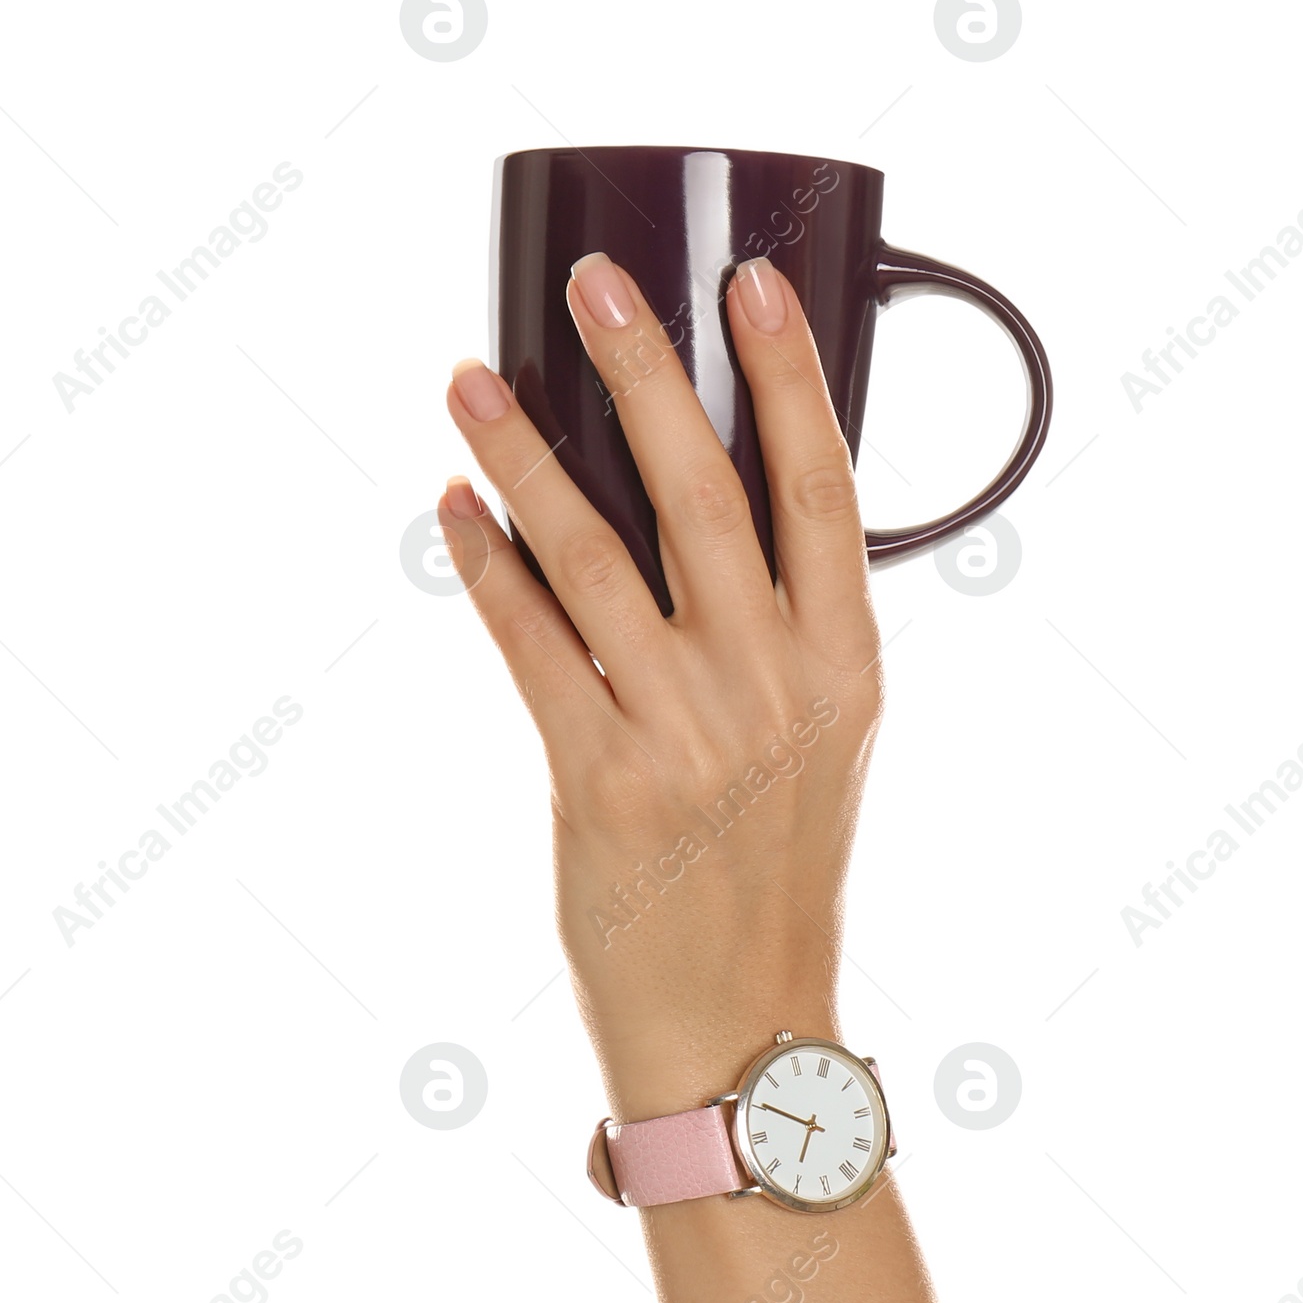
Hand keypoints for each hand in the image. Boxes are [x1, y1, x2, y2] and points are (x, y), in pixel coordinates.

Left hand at [441, 253, 881, 1121]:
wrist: (742, 1020)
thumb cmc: (778, 873)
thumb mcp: (825, 744)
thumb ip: (791, 633)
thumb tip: (717, 515)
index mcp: (848, 667)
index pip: (823, 490)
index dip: (785, 378)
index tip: (744, 283)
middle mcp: (774, 686)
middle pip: (700, 492)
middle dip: (641, 371)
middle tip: (589, 283)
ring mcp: (685, 732)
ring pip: (590, 554)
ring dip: (521, 454)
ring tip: (469, 378)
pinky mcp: (598, 779)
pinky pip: (528, 643)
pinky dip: (485, 566)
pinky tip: (454, 509)